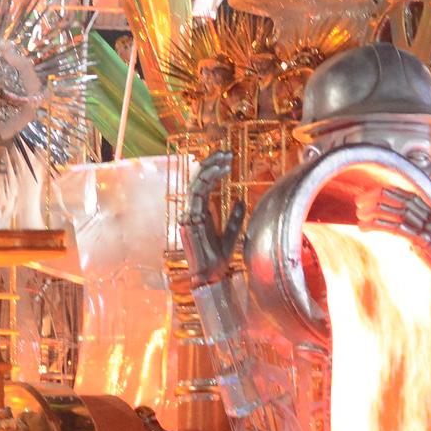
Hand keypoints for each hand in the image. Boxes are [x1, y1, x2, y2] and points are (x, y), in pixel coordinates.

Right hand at [181, 150, 244, 287]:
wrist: (211, 277)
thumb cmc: (219, 259)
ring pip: (195, 183)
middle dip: (211, 163)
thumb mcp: (231, 234)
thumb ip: (234, 218)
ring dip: (210, 168)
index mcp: (201, 213)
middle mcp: (192, 211)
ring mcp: (189, 215)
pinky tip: (220, 172)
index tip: (227, 158)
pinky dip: (207, 180)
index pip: (204, 185)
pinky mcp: (190, 221)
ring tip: (224, 158)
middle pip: (198, 180)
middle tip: (226, 152)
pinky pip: (196, 195)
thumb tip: (241, 200)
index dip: (213, 169)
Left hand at [355, 186, 430, 282]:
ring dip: (375, 212)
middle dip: (377, 198)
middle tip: (359, 203)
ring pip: (398, 212)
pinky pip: (399, 228)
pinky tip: (366, 228)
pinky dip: (379, 225)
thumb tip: (400, 228)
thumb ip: (418, 232)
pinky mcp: (426, 241)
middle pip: (402, 200)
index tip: (369, 195)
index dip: (387, 193)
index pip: (408, 195)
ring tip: (360, 216)